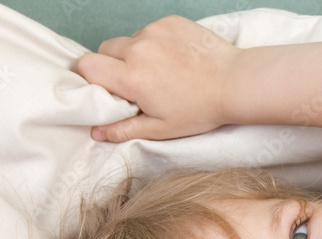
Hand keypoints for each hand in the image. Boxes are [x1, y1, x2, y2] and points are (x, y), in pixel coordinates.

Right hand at [77, 15, 238, 141]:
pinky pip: (150, 30)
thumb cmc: (201, 109)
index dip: (92, 78)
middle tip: (136, 84)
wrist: (235, 83)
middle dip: (112, 66)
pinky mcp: (169, 22)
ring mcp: (154, 31)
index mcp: (132, 76)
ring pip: (128, 40)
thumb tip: (96, 132)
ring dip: (135, 54)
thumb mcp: (161, 128)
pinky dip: (155, 43)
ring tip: (161, 72)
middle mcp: (138, 48)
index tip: (107, 89)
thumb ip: (124, 129)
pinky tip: (175, 59)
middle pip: (104, 49)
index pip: (87, 65)